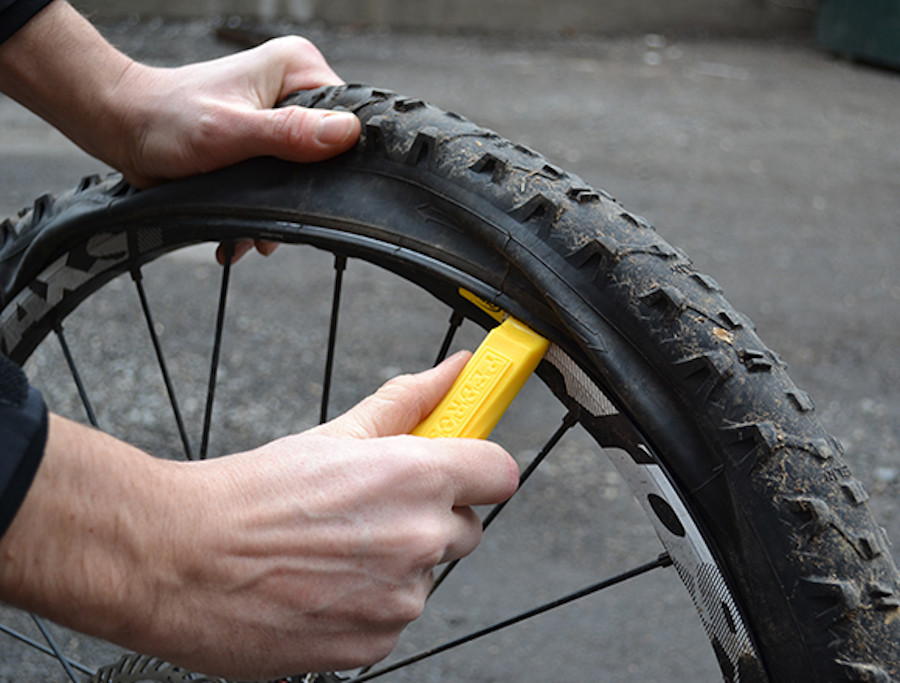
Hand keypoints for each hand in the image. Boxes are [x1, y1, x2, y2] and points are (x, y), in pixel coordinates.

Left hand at [0, 2, 360, 261]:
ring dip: (281, 209)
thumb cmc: (166, 121)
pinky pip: (284, 178)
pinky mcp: (266, 139)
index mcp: (296, 67)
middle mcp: (293, 87)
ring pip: (305, 173)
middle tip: (273, 222)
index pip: (348, 115)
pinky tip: (247, 228)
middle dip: (301, 194)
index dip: (338, 158)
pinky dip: (267, 207)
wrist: (125, 131)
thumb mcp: (231, 132)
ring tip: (253, 232)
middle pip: (328, 152)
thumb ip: (288, 134)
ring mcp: (280, 114)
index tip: (312, 189)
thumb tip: (345, 134)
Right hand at [0, 353, 517, 678]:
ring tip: (332, 552)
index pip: (499, 473)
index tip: (462, 472)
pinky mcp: (373, 644)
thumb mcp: (336, 435)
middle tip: (372, 512)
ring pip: (425, 579)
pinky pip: (391, 621)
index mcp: (416, 476)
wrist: (180, 559)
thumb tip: (454, 373)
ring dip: (394, 568)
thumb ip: (408, 403)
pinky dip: (366, 608)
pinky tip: (321, 587)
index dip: (479, 471)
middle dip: (431, 519)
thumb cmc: (251, 495)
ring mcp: (398, 600)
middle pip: (466, 529)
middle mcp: (419, 538)